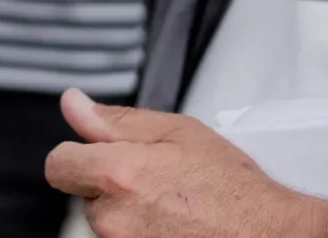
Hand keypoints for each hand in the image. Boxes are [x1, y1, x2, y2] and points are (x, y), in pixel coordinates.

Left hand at [45, 89, 327, 237]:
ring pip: (107, 222)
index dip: (79, 154)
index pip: (59, 164)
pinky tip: (173, 227)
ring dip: (128, 213)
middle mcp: (113, 220)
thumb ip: (117, 120)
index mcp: (119, 175)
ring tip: (172, 206)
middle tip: (157, 180)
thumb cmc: (233, 189)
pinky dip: (142, 234)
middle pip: (87, 195)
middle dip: (112, 184)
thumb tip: (74, 104)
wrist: (268, 237)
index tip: (98, 154)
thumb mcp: (179, 132)